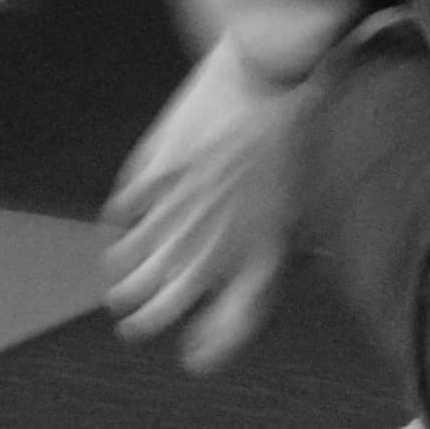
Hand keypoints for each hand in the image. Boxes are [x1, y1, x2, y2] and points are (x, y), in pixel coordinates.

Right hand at [100, 36, 301, 372]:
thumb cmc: (307, 137)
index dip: (211, 347)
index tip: (194, 357)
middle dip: (145, 321)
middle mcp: (217, 245)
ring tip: (120, 288)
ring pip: (135, 266)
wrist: (277, 71)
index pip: (232, 326)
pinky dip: (119, 231)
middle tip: (133, 326)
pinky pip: (126, 215)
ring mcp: (182, 211)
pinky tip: (117, 235)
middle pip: (165, 303)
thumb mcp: (312, 203)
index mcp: (264, 257)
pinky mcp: (157, 174)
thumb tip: (283, 267)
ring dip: (126, 281)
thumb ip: (288, 244)